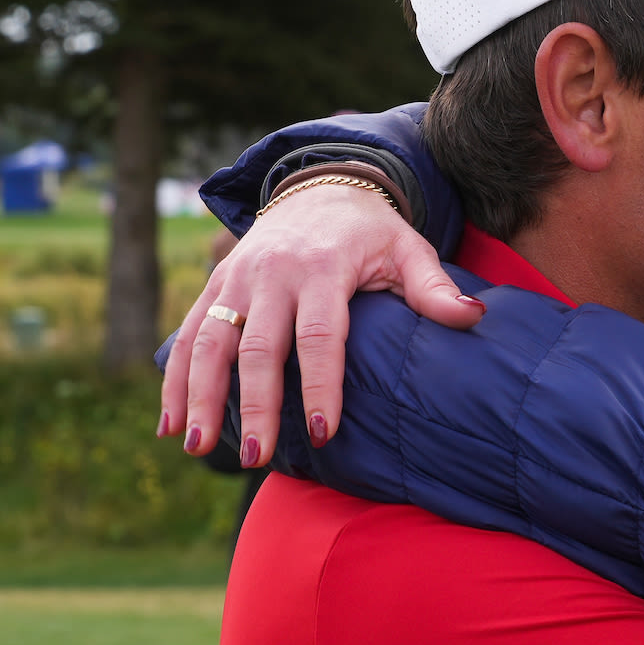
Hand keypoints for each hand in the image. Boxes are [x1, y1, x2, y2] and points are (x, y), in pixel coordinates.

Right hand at [158, 182, 484, 466]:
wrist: (319, 188)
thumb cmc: (372, 233)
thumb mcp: (409, 249)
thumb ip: (434, 288)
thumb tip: (473, 318)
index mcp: (323, 268)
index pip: (320, 335)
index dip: (320, 385)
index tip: (322, 432)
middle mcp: (272, 273)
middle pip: (258, 347)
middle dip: (255, 405)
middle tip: (259, 456)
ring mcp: (237, 280)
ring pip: (211, 342)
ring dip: (201, 397)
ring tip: (197, 449)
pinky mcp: (215, 287)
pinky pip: (189, 335)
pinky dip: (176, 380)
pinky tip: (170, 426)